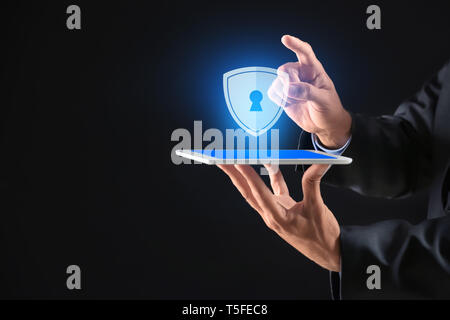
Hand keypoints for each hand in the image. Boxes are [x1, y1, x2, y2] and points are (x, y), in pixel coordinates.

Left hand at [217, 164, 340, 271]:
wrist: (328, 252)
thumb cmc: (321, 236)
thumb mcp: (318, 209)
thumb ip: (313, 184)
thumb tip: (318, 163)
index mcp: (278, 217)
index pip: (259, 193)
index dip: (249, 176)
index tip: (238, 162)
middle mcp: (271, 215)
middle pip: (248, 192)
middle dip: (234, 176)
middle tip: (221, 160)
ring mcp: (275, 213)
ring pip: (256, 192)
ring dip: (244, 177)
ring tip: (233, 162)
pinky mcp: (282, 210)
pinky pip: (273, 192)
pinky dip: (271, 179)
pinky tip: (270, 166)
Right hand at [268, 35, 351, 148]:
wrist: (325, 126)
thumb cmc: (330, 109)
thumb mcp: (324, 100)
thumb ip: (307, 92)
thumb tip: (288, 88)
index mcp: (315, 71)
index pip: (305, 53)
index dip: (295, 45)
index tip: (285, 39)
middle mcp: (301, 75)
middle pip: (286, 69)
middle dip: (289, 82)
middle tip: (299, 94)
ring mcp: (291, 85)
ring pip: (278, 82)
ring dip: (285, 94)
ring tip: (298, 101)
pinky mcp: (284, 96)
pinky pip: (273, 93)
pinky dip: (279, 99)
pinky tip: (289, 103)